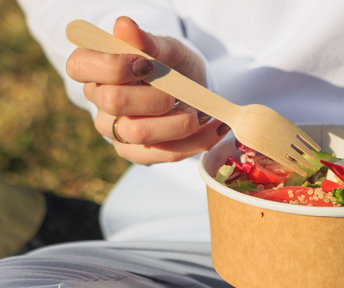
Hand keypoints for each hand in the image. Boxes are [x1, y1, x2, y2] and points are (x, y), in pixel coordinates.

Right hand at [66, 16, 229, 163]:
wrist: (195, 92)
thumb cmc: (174, 66)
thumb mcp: (169, 49)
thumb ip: (149, 42)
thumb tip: (124, 26)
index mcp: (95, 69)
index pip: (79, 66)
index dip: (113, 65)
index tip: (147, 64)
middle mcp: (99, 102)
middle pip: (113, 101)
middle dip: (154, 95)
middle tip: (178, 91)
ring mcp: (115, 131)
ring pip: (139, 132)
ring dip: (178, 122)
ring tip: (198, 112)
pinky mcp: (137, 154)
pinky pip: (163, 154)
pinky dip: (194, 141)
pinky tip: (212, 129)